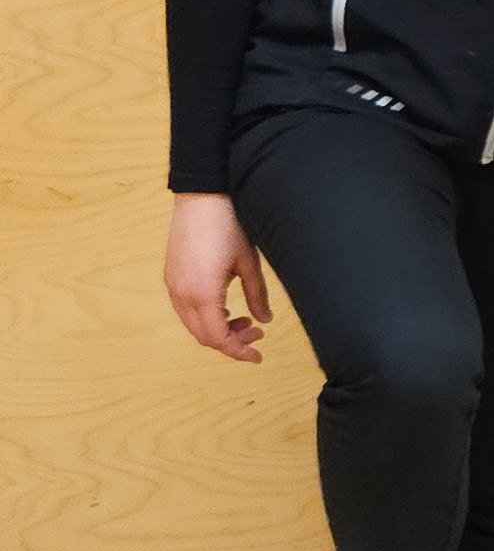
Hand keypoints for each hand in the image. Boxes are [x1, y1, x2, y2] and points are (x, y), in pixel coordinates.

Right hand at [164, 194, 271, 362]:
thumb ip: (258, 295)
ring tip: (245, 319)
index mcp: (203, 294)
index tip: (257, 356)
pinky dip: (204, 317)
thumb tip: (265, 320)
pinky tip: (225, 307)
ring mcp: (172, 285)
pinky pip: (185, 309)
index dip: (238, 351)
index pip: (218, 338)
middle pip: (204, 336)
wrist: (202, 194)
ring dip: (217, 329)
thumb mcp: (249, 262)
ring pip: (193, 325)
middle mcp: (182, 294)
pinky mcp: (170, 276)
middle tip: (257, 333)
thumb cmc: (228, 224)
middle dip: (231, 342)